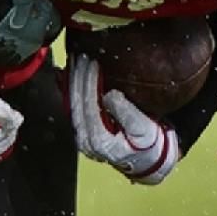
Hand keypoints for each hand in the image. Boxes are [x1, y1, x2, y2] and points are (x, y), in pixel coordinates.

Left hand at [69, 55, 179, 184]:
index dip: (89, 82)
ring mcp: (83, 136)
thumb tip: (110, 95)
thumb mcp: (143, 130)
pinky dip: (70, 89)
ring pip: (72, 104)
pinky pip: (74, 107)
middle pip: (77, 103)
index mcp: (100, 141)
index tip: (92, 63)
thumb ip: (126, 113)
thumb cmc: (148, 144)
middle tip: (81, 56)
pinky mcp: (84, 131)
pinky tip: (68, 74)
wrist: (146, 159)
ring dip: (73, 81)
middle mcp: (86, 141)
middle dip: (78, 78)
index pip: (89, 105)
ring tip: (75, 61)